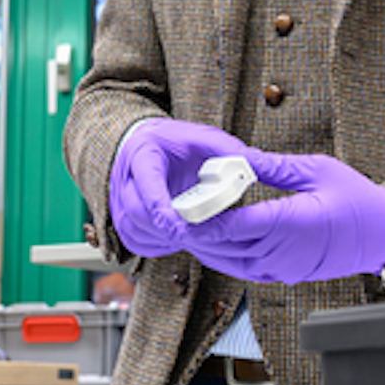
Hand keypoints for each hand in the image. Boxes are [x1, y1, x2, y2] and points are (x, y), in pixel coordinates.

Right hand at [108, 119, 250, 256]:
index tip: (179, 224)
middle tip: (196, 236)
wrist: (151, 144)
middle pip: (136, 211)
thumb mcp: (208, 140)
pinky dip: (158, 245)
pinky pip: (136, 240)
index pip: (146, 181)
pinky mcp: (124, 218)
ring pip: (133, 229)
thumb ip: (234, 153)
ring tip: (192, 235)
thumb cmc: (180, 142)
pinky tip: (179, 239)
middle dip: (167, 228)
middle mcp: (125, 177)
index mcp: (144, 152)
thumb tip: (264, 168)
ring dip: (163, 238)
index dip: (161, 206)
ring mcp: (120, 200)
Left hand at [181, 151, 384, 284]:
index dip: (203, 216)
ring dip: (206, 246)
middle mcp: (281, 252)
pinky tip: (213, 240)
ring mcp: (282, 268)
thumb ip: (273, 166)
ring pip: (230, 261)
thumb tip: (240, 157)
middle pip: (224, 246)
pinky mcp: (284, 275)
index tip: (182, 203)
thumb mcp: (317, 170)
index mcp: (289, 223)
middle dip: (196, 231)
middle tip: (171, 212)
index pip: (233, 224)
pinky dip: (224, 256)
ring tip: (184, 225)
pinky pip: (244, 269)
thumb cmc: (359, 201)